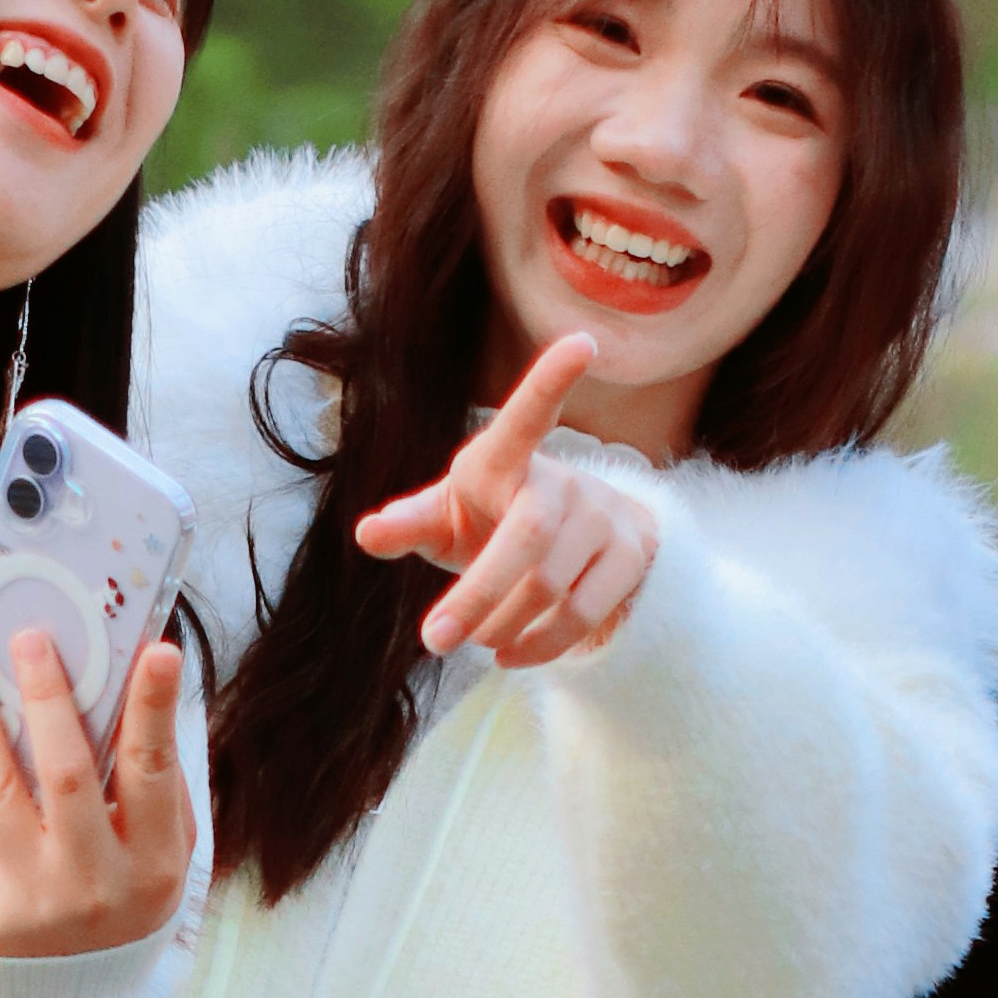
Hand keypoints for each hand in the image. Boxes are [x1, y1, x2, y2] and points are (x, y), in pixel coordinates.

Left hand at [0, 628, 191, 958]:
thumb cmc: (119, 897)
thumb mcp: (154, 854)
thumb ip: (146, 788)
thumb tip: (115, 692)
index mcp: (152, 861)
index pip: (154, 772)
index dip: (154, 709)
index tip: (155, 649)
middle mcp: (94, 880)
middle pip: (67, 773)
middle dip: (46, 697)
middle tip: (28, 637)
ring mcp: (33, 896)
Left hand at [358, 332, 659, 670]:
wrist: (568, 553)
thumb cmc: (490, 522)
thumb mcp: (446, 519)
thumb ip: (410, 524)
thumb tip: (366, 534)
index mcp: (508, 457)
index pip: (530, 415)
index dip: (552, 380)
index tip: (583, 343)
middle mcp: (564, 480)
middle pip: (528, 539)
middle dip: (478, 594)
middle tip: (435, 640)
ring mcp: (604, 518)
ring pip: (553, 587)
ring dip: (503, 626)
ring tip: (475, 642)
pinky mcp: (631, 558)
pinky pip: (585, 615)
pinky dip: (540, 646)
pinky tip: (511, 655)